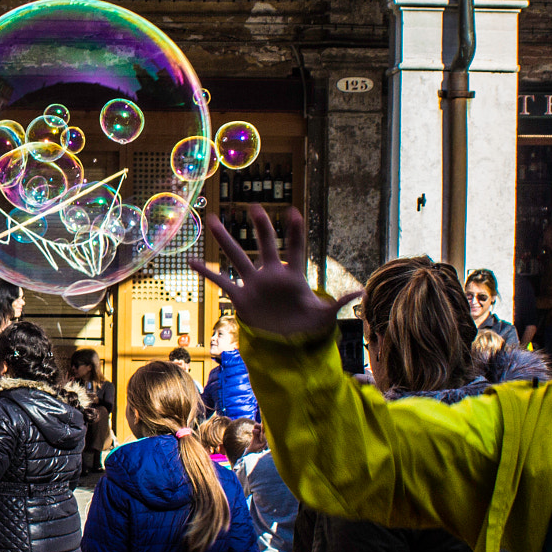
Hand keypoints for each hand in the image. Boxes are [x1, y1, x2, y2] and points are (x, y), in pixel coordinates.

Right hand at [195, 208, 358, 337]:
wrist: (287, 343)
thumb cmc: (307, 327)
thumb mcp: (324, 316)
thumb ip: (339, 303)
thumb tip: (362, 293)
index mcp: (293, 276)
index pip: (296, 248)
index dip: (295, 232)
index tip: (293, 213)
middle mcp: (272, 274)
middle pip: (265, 245)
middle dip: (261, 227)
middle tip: (254, 208)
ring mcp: (254, 284)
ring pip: (237, 257)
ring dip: (225, 239)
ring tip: (213, 220)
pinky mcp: (240, 297)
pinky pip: (220, 282)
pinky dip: (205, 272)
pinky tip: (190, 260)